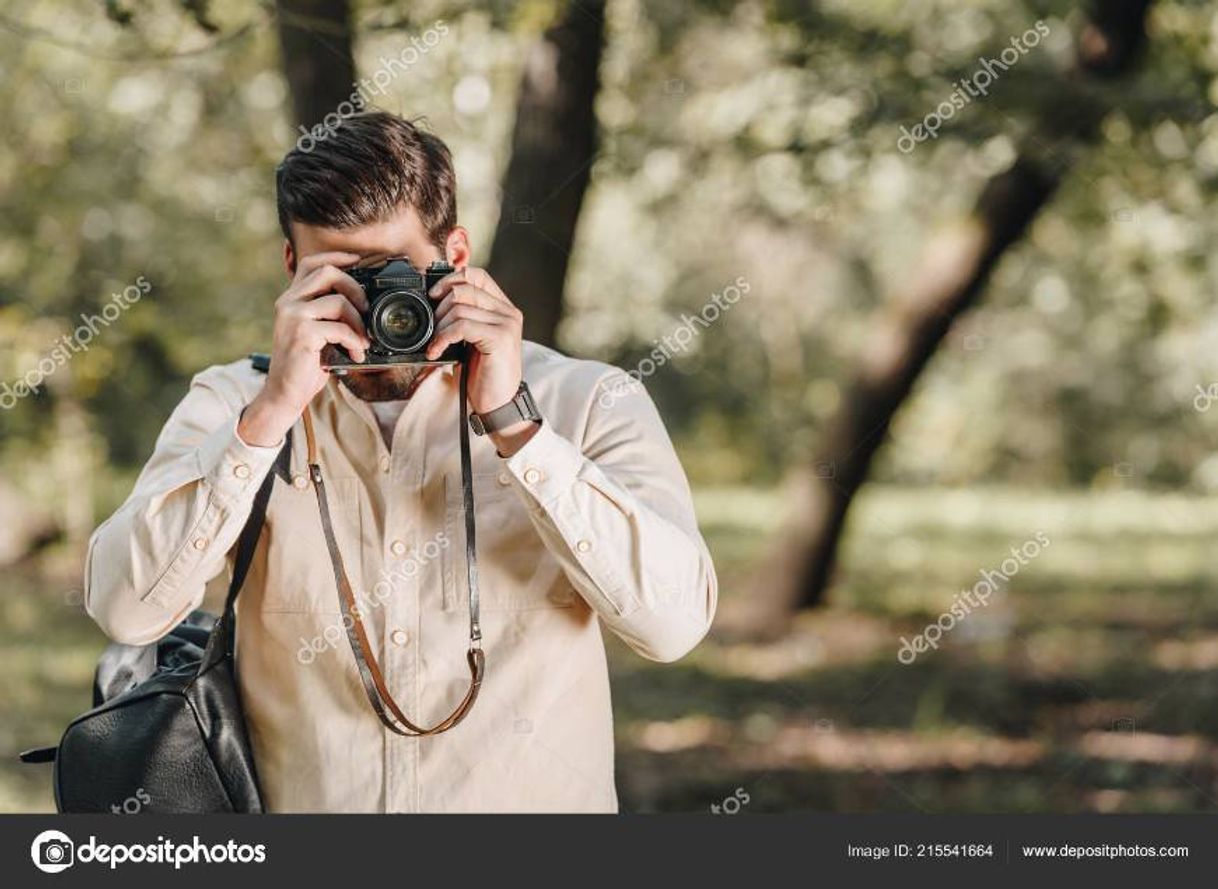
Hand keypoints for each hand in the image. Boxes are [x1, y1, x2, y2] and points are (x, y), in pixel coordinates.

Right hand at [238, 251, 369, 446]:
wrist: (285, 393)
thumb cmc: (304, 365)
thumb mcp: (317, 333)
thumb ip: (329, 314)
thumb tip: (364, 305)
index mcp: (291, 299)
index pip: (311, 263)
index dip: (337, 257)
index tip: (359, 261)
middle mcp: (288, 303)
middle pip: (328, 273)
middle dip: (356, 288)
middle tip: (367, 310)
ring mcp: (293, 317)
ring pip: (338, 301)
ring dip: (359, 322)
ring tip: (363, 341)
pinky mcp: (302, 334)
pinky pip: (340, 328)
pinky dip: (355, 341)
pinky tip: (356, 354)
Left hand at [426, 266, 536, 454]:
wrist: (498, 405)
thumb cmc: (483, 376)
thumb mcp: (470, 341)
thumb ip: (462, 319)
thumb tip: (433, 302)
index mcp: (503, 309)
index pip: (476, 275)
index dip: (450, 279)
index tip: (432, 295)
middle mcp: (509, 312)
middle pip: (465, 288)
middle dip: (439, 307)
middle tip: (432, 330)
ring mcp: (507, 324)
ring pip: (460, 307)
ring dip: (439, 326)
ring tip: (435, 344)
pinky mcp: (500, 338)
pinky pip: (462, 326)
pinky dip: (442, 338)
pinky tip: (436, 352)